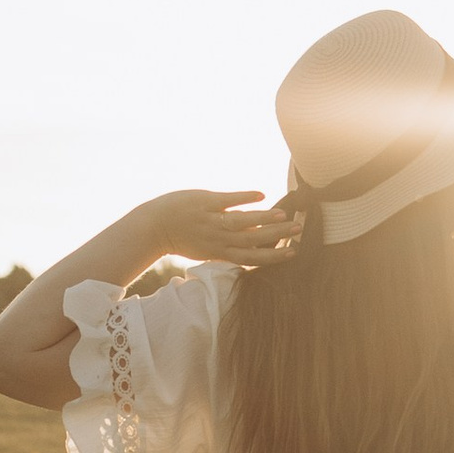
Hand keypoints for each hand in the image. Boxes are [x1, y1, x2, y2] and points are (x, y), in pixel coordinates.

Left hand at [141, 186, 305, 268]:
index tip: (293, 251)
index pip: (251, 257)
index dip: (273, 256)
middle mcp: (218, 239)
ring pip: (242, 222)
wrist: (154, 227)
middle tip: (298, 230)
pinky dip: (244, 197)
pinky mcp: (204, 202)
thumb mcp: (206, 248)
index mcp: (220, 252)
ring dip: (264, 219)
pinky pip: (227, 199)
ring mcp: (211, 220)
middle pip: (252, 240)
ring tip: (284, 216)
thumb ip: (229, 244)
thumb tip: (253, 239)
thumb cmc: (182, 238)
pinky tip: (261, 194)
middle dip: (277, 236)